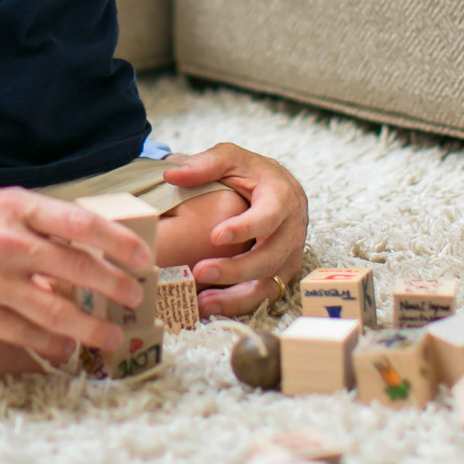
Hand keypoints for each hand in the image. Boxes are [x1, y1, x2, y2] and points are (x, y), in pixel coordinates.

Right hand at [0, 180, 154, 359]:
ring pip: (57, 310)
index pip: (81, 222)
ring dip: (92, 326)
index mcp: (13, 206)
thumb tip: (77, 247)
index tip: (141, 256)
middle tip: (135, 297)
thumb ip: (30, 223)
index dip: (118, 242)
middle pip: (77, 268)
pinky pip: (24, 334)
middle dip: (115, 287)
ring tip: (112, 334)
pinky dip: (52, 344)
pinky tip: (66, 348)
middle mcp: (6, 240)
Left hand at [162, 142, 305, 316]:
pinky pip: (265, 294)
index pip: (269, 216)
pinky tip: (211, 305)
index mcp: (282, 197)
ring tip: (203, 302)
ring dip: (237, 296)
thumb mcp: (232, 158)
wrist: (278, 188)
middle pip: (270, 257)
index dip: (245, 228)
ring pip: (270, 283)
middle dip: (236, 269)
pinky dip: (239, 303)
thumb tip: (172, 174)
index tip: (215, 236)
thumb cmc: (252, 172)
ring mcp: (289, 255)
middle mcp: (291, 230)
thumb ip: (204, 163)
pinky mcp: (281, 272)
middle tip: (200, 271)